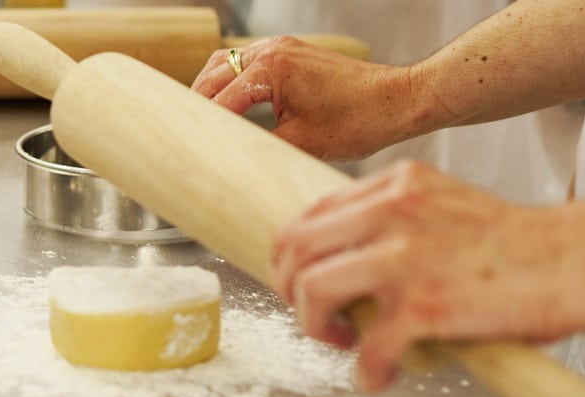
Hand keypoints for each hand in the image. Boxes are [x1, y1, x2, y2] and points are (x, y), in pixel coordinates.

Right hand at [190, 36, 430, 160]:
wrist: (400, 101)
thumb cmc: (362, 119)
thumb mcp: (302, 142)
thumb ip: (259, 145)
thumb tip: (231, 158)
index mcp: (271, 68)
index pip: (219, 98)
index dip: (201, 125)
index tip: (185, 146)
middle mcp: (273, 50)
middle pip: (214, 72)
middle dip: (197, 102)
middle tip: (184, 133)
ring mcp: (282, 48)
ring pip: (227, 62)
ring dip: (212, 87)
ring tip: (202, 118)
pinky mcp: (292, 54)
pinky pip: (247, 62)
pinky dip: (231, 80)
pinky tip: (230, 103)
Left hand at [271, 161, 584, 391]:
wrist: (577, 260)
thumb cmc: (518, 244)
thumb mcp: (443, 207)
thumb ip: (393, 221)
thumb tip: (350, 259)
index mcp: (396, 186)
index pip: (310, 214)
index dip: (294, 254)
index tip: (300, 277)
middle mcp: (392, 213)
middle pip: (296, 247)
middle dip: (288, 287)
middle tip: (307, 312)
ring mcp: (404, 257)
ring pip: (313, 289)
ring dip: (313, 324)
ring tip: (337, 339)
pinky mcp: (424, 305)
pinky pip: (369, 346)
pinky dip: (366, 369)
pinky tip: (376, 375)